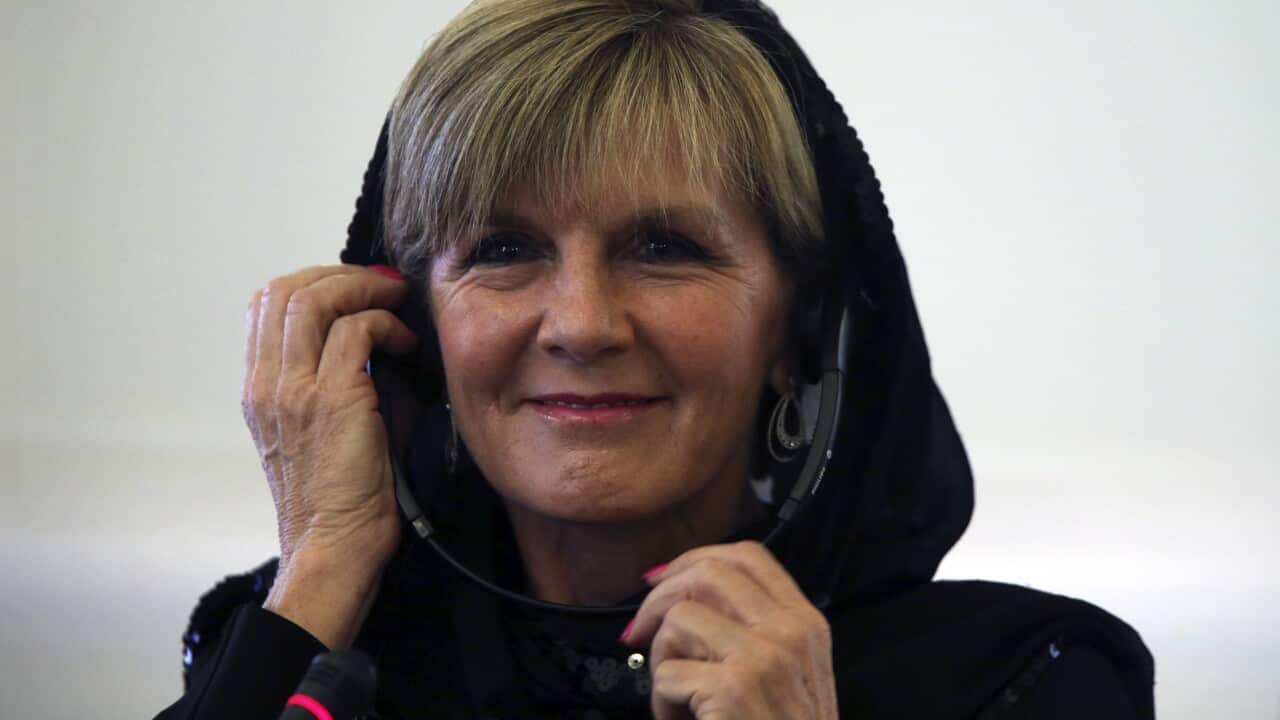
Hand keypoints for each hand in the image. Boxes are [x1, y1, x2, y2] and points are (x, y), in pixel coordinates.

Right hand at [242, 264, 418, 646]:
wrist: (333, 548)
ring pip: (317, 299)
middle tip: (382, 286)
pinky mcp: (334, 399)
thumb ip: (335, 378)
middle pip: (287, 289)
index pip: (266, 303)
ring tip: (395, 303)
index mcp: (258, 389)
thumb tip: (379, 338)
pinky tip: (407, 345)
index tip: (355, 287)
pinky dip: (388, 325)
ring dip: (365, 290)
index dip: (314, 281)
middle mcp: (268, 383)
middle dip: (342, 275)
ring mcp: (296, 390)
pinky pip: (358, 331)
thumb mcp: (320, 429)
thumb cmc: (338, 498)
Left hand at [621, 541, 837, 719]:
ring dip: (660, 659)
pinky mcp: (733, 688)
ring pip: (680, 619)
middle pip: (708, 572)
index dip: (694, 559)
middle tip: (638, 632)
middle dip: (659, 598)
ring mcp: (763, 657)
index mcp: (805, 624)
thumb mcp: (790, 676)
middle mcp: (790, 632)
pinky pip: (666, 673)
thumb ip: (754, 633)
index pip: (748, 556)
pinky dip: (660, 704)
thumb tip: (684, 601)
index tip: (661, 580)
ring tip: (674, 697)